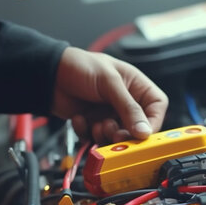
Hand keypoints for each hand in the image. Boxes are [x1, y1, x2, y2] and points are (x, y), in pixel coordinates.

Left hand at [52, 47, 167, 143]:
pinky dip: (86, 132)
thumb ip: (129, 107)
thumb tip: (144, 131)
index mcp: (136, 86)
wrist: (49, 74)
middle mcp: (124, 102)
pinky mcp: (92, 124)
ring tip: (95, 123)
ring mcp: (108, 114)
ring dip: (104, 134)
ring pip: (115, 137)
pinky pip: (95, 138)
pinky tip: (80, 118)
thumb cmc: (80, 66)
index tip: (141, 134)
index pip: (156, 108)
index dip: (152, 123)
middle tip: (113, 133)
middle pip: (136, 128)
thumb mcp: (109, 83)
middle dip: (123, 134)